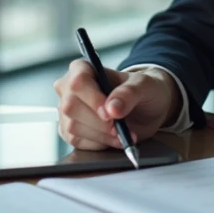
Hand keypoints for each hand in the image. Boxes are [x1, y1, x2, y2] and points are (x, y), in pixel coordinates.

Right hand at [53, 60, 180, 150]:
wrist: (146, 110)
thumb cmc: (142, 90)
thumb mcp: (144, 86)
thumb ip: (129, 93)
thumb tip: (112, 109)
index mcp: (83, 69)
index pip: (78, 82)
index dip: (93, 99)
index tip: (110, 114)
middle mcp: (69, 88)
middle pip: (71, 106)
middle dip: (99, 122)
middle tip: (120, 128)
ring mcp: (67, 110)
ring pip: (72, 126)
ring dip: (101, 135)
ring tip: (121, 134)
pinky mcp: (70, 130)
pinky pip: (76, 141)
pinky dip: (98, 144)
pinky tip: (112, 139)